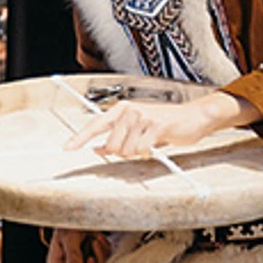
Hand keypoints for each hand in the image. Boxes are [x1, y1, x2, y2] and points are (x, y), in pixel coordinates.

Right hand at [46, 229, 108, 262]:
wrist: (78, 215)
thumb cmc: (68, 226)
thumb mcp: (68, 238)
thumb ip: (72, 254)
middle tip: (92, 253)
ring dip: (99, 255)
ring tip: (93, 239)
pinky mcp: (96, 258)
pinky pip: (105, 261)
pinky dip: (104, 249)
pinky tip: (96, 238)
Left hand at [65, 92, 255, 158]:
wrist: (195, 117)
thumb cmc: (168, 124)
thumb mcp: (139, 130)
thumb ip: (119, 138)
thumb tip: (99, 149)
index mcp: (122, 109)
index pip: (95, 124)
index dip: (80, 138)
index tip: (67, 148)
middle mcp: (129, 110)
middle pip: (112, 146)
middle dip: (123, 153)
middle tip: (139, 147)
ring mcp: (142, 116)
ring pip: (126, 150)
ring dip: (138, 154)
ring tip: (150, 144)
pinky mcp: (156, 125)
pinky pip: (142, 150)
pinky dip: (148, 153)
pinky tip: (156, 144)